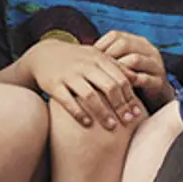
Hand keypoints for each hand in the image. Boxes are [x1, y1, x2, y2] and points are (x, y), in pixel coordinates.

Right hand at [30, 38, 147, 132]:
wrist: (44, 54)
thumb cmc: (77, 59)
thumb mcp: (96, 57)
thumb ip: (116, 66)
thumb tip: (138, 79)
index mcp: (98, 58)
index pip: (120, 78)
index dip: (130, 97)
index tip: (137, 113)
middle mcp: (85, 65)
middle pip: (109, 87)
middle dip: (121, 106)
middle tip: (128, 122)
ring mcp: (68, 74)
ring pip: (90, 95)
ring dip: (103, 113)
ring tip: (111, 127)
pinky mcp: (53, 84)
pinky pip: (67, 101)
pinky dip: (79, 113)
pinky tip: (87, 124)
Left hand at [94, 31, 168, 102]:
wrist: (153, 98)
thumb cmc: (130, 79)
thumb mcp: (119, 65)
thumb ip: (106, 58)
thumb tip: (80, 54)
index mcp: (137, 41)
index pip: (115, 35)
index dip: (100, 46)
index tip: (87, 60)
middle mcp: (148, 49)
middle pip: (124, 44)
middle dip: (108, 57)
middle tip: (95, 71)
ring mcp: (155, 64)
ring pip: (135, 59)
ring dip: (118, 70)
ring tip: (105, 80)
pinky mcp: (159, 81)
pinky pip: (144, 79)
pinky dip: (129, 84)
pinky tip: (118, 91)